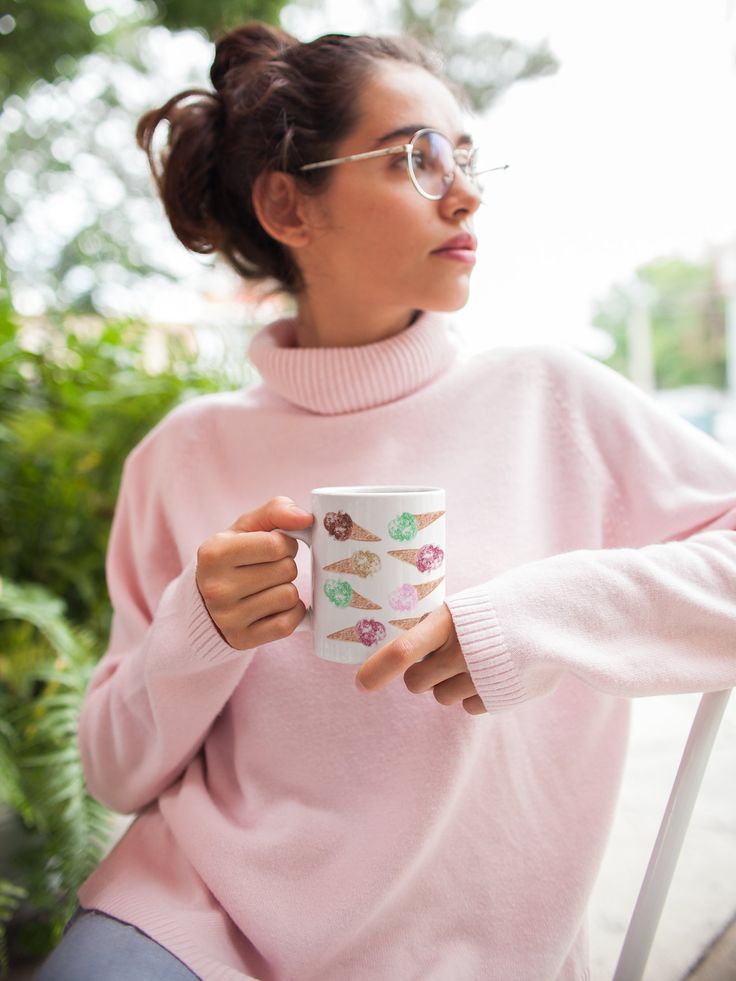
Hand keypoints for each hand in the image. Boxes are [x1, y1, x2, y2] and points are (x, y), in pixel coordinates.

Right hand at [196, 496, 312, 649]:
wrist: (208, 599)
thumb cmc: (236, 556)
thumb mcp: (247, 527)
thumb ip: (276, 511)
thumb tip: (306, 518)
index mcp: (213, 553)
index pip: (276, 545)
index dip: (285, 543)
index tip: (274, 547)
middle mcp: (216, 588)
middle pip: (286, 570)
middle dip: (285, 566)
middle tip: (268, 569)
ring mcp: (227, 618)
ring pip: (289, 596)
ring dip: (287, 589)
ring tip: (268, 587)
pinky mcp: (242, 640)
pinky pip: (288, 624)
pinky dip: (291, 613)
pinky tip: (274, 607)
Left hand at [354, 604, 486, 714]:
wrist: (550, 614)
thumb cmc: (496, 609)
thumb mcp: (461, 608)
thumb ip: (432, 630)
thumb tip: (396, 654)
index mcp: (447, 622)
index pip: (404, 650)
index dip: (379, 669)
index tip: (362, 684)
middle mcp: (460, 652)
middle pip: (417, 683)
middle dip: (422, 675)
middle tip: (440, 659)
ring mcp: (479, 677)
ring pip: (442, 697)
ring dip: (450, 684)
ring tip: (475, 660)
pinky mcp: (497, 697)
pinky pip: (467, 706)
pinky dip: (474, 693)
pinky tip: (491, 673)